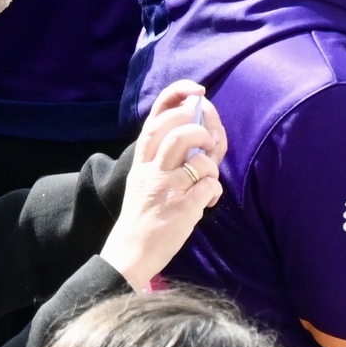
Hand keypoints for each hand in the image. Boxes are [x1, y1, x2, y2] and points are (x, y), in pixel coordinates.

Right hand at [102, 80, 225, 288]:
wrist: (130, 254)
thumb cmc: (142, 216)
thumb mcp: (142, 180)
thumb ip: (162, 157)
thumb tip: (196, 132)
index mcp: (141, 161)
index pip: (154, 119)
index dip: (176, 97)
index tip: (196, 92)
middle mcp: (151, 171)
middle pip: (177, 131)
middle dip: (200, 128)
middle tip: (208, 139)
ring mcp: (166, 189)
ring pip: (198, 158)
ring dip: (211, 161)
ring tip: (208, 172)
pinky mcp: (182, 208)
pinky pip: (209, 186)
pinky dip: (215, 190)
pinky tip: (208, 200)